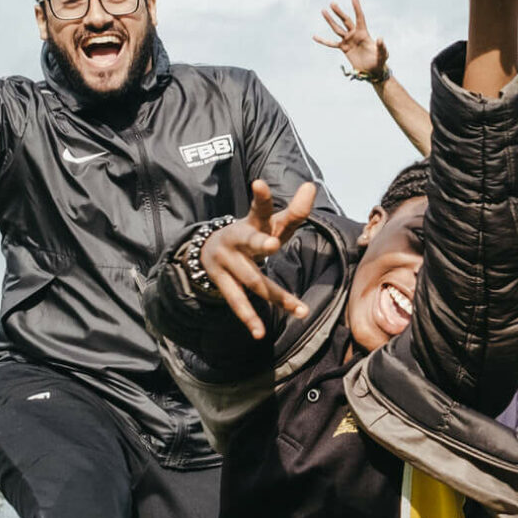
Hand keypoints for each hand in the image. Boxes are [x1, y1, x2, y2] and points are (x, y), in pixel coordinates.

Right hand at [203, 178, 319, 338]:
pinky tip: (259, 332)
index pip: (259, 208)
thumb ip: (293, 211)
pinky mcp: (222, 282)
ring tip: (300, 310)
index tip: (258, 184)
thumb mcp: (269, 223)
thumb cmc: (251, 236)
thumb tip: (312, 185)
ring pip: (253, 280)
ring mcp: (228, 263)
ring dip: (277, 296)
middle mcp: (237, 240)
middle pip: (250, 241)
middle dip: (261, 243)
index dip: (261, 198)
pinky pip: (237, 301)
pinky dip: (248, 318)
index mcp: (251, 223)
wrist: (206, 250)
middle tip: (273, 244)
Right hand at [314, 0, 388, 75]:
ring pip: (337, 29)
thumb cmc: (380, 62)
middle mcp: (355, 35)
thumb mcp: (383, 54)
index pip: (360, 18)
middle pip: (345, 21)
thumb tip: (380, 38)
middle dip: (339, 12)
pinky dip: (323, 41)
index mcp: (364, 33)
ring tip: (323, 10)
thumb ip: (381, 47)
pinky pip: (331, 44)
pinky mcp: (343, 48)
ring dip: (330, 20)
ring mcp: (348, 40)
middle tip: (332, 3)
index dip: (357, 8)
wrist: (372, 71)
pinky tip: (315, 37)